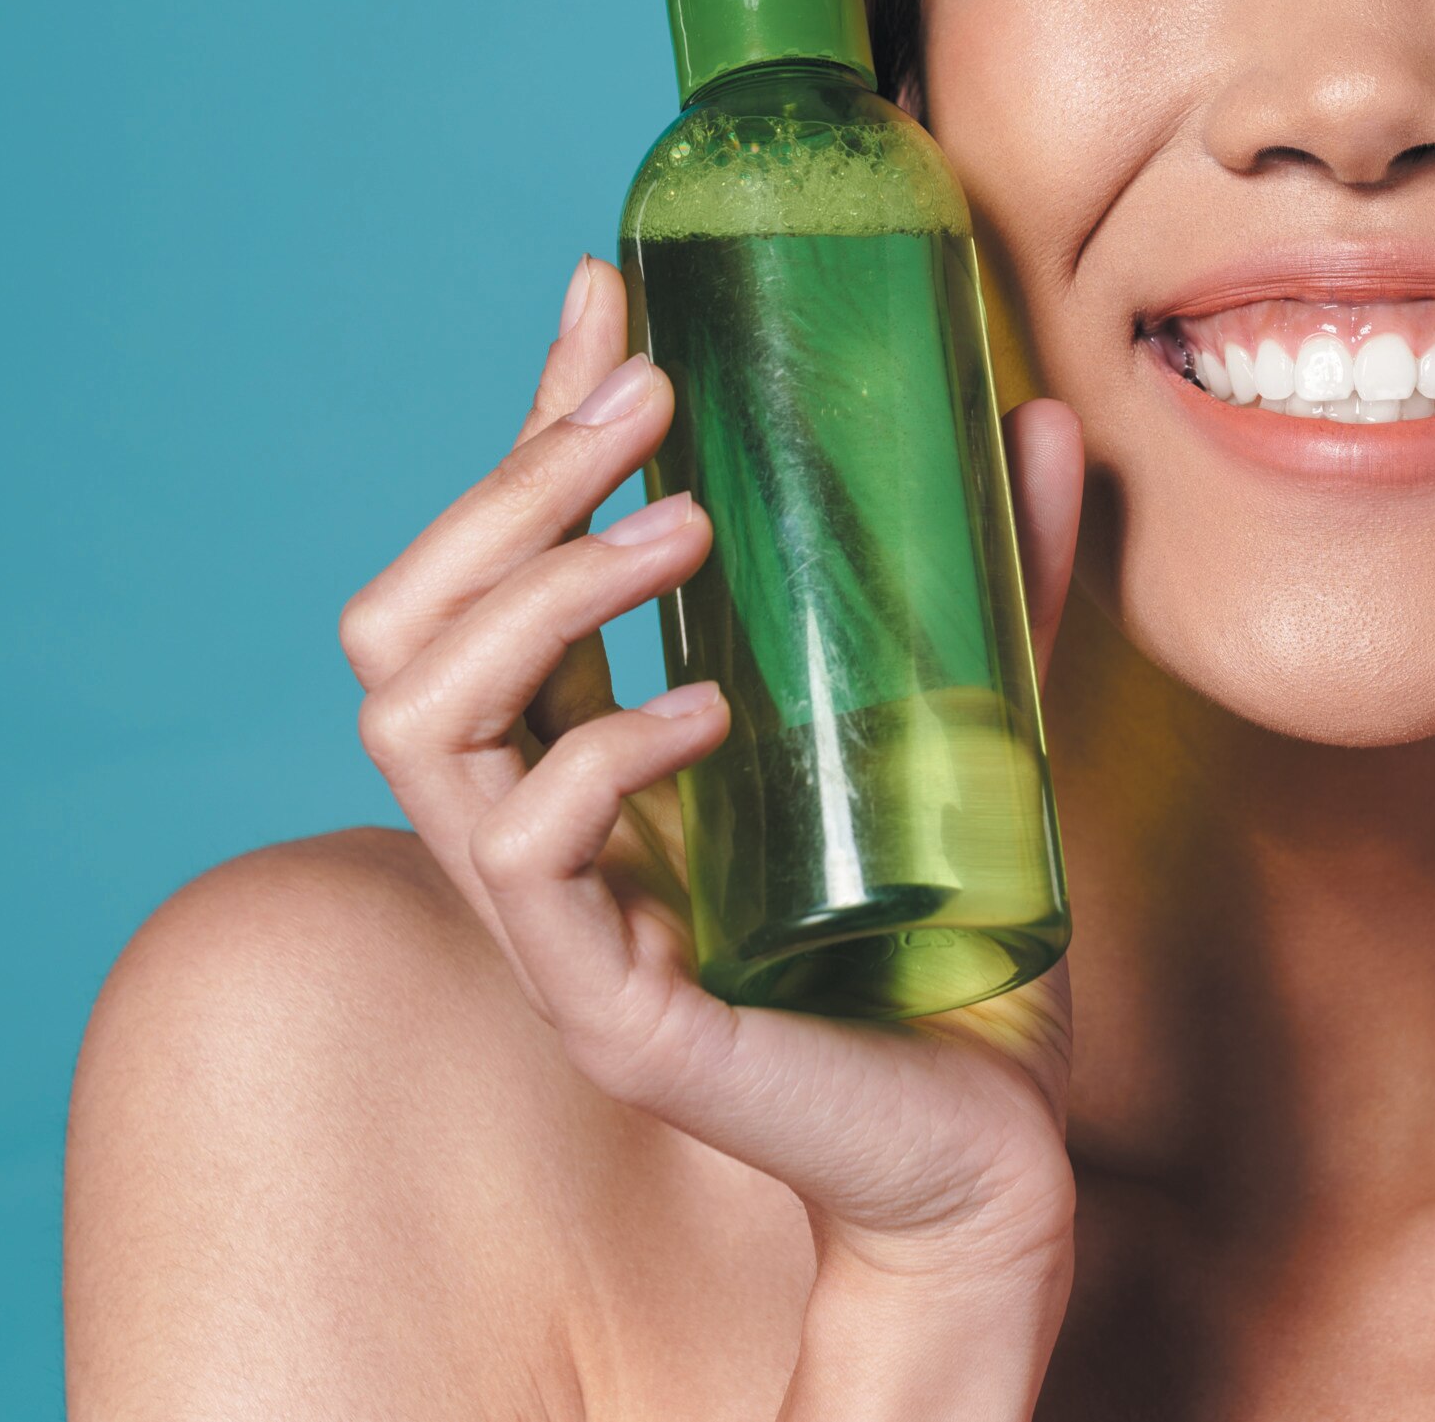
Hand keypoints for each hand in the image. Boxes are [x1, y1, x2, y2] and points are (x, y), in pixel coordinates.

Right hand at [338, 258, 1087, 1409]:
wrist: (991, 1144)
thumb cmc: (958, 943)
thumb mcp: (973, 725)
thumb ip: (995, 583)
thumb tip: (1031, 412)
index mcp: (598, 750)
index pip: (504, 561)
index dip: (534, 419)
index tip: (605, 290)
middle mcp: (541, 823)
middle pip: (403, 619)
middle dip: (506, 481)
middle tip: (649, 401)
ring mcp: (552, 919)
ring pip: (412, 715)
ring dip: (534, 591)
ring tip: (680, 534)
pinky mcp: (601, 1004)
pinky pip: (520, 849)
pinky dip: (604, 751)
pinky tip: (713, 711)